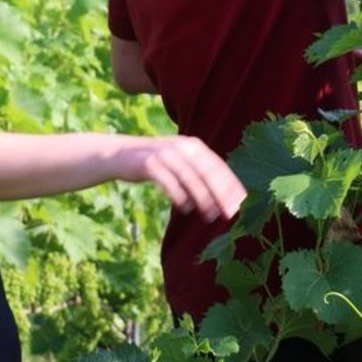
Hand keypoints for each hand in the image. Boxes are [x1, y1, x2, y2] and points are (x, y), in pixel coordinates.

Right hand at [117, 135, 245, 221]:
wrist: (119, 154)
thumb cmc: (155, 163)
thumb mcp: (179, 162)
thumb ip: (197, 173)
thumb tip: (222, 198)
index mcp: (193, 146)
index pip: (218, 166)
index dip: (231, 184)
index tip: (242, 202)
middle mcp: (182, 146)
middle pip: (207, 171)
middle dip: (221, 193)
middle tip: (230, 212)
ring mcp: (164, 153)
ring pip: (189, 177)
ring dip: (202, 197)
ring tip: (211, 215)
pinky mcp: (148, 163)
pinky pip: (167, 180)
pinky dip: (178, 194)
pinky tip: (185, 208)